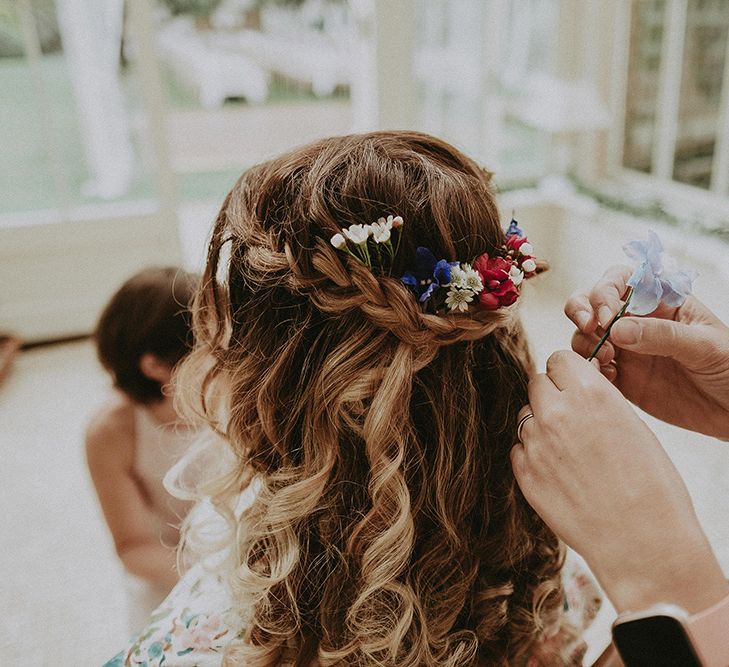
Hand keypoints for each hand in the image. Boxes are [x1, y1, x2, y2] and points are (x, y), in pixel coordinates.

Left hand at [511, 350, 728, 613]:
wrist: (642, 542)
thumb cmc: (652, 486)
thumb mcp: (632, 425)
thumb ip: (596, 400)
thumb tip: (576, 386)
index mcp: (590, 393)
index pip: (559, 358)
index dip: (567, 372)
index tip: (574, 384)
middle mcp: (556, 412)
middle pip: (536, 382)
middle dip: (551, 395)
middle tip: (570, 417)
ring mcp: (535, 443)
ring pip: (525, 416)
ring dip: (540, 425)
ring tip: (569, 451)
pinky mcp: (523, 473)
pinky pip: (519, 449)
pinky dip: (533, 455)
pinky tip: (559, 473)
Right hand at [565, 265, 728, 439]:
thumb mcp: (706, 346)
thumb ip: (663, 335)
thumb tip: (618, 329)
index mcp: (660, 302)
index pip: (620, 280)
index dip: (604, 290)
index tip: (606, 315)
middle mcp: (637, 321)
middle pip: (591, 302)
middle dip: (581, 310)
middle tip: (590, 328)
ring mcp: (626, 349)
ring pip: (585, 334)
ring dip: (584, 342)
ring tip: (607, 360)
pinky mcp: (621, 378)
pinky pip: (591, 368)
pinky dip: (588, 370)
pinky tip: (607, 378)